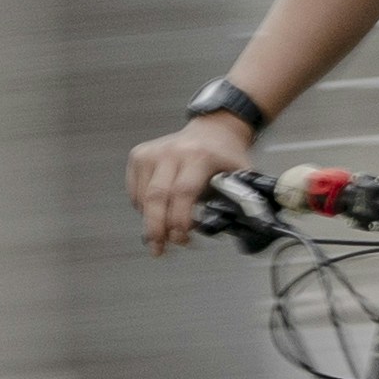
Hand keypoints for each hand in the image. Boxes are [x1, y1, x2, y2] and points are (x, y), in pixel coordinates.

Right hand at [125, 121, 255, 251]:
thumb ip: (241, 200)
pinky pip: (134, 191)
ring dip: (150, 221)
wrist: (213, 129)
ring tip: (162, 235)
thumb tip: (244, 227)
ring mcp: (152, 152)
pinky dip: (142, 208)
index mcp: (200, 156)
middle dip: (156, 227)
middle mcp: (172, 151)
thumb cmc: (225, 156)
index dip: (180, 219)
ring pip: (142, 197)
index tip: (182, 239)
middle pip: (156, 196)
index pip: (183, 192)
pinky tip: (157, 213)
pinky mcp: (139, 155)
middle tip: (158, 249)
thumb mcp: (241, 175)